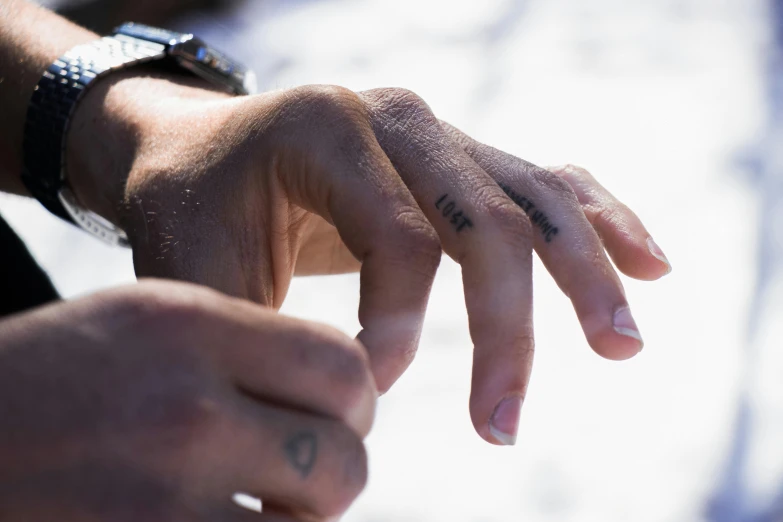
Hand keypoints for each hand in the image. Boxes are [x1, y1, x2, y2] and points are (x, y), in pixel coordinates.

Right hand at [0, 280, 375, 520]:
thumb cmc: (56, 379)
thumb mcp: (144, 321)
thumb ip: (246, 343)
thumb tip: (346, 389)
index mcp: (187, 327)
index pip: (342, 365)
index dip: (355, 400)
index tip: (335, 417)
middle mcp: (185, 409)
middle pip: (345, 455)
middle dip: (338, 469)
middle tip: (303, 471)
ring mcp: (164, 498)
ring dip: (303, 520)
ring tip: (264, 504)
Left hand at [67, 74, 669, 445]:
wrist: (202, 149)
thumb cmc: (192, 207)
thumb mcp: (194, 264)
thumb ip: (248, 328)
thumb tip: (320, 416)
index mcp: (326, 128)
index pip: (394, 234)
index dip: (396, 324)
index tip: (372, 393)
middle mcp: (398, 117)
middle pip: (482, 217)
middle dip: (505, 327)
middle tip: (502, 425)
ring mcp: (441, 131)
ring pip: (534, 199)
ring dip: (586, 275)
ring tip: (622, 347)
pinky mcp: (465, 155)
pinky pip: (548, 182)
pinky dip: (602, 221)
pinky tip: (650, 265)